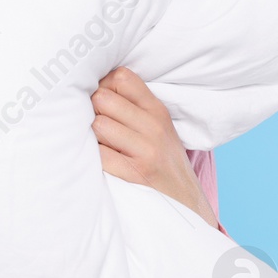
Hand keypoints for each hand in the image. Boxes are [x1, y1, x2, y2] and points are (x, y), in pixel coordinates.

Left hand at [91, 66, 217, 228]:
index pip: (122, 77)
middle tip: (98, 125)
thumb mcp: (159, 125)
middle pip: (103, 98)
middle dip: (93, 110)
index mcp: (157, 109)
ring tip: (101, 144)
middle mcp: (153, 126)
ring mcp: (146, 150)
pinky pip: (100, 155)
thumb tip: (93, 87)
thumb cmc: (163, 159)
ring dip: (92, 136)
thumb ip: (133, 105)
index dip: (104, 85)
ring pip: (98, 125)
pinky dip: (95, 158)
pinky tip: (102, 161)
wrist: (185, 200)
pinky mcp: (135, 173)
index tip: (103, 102)